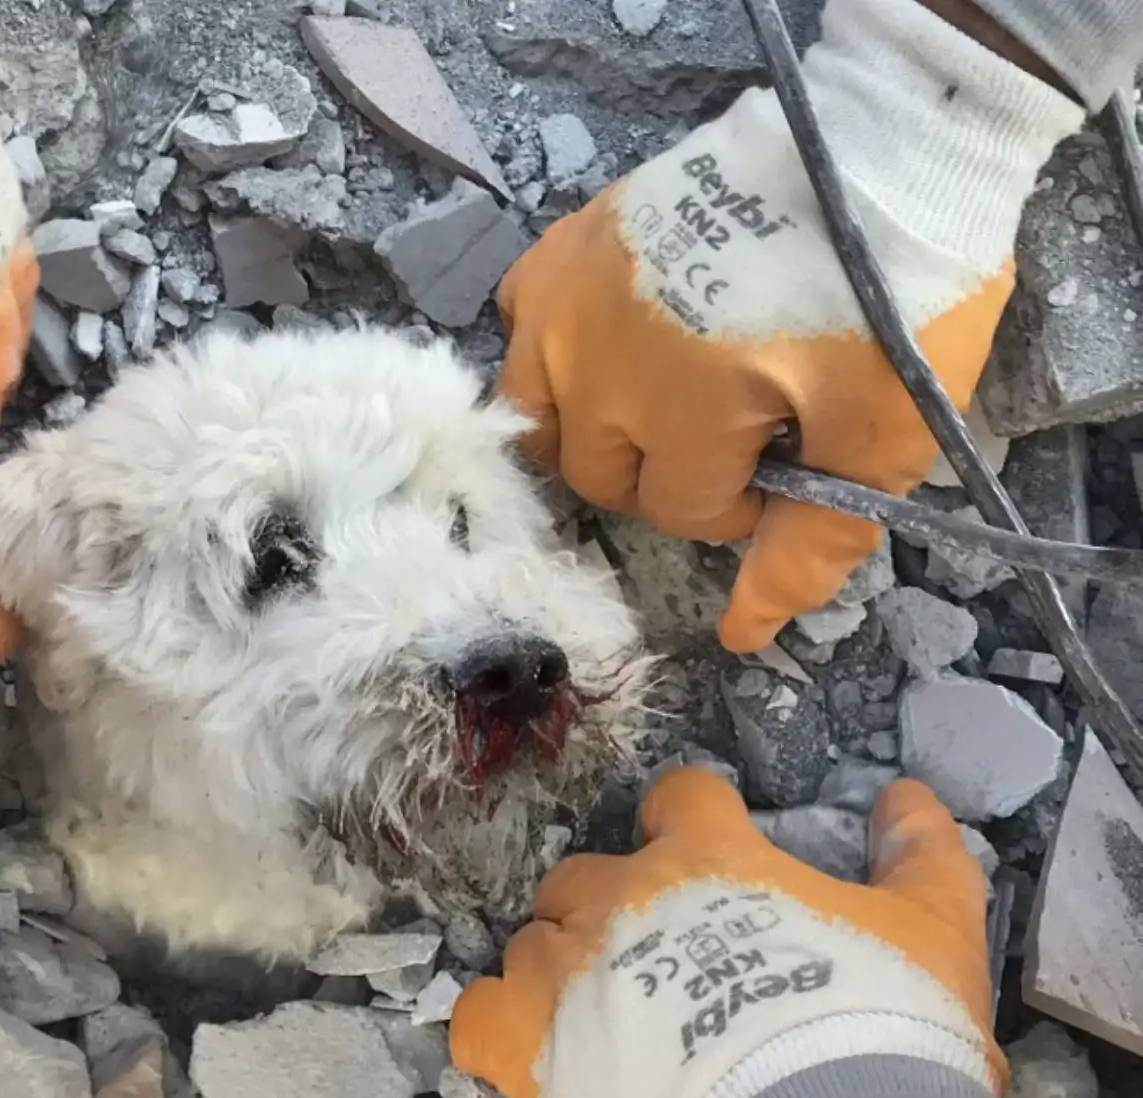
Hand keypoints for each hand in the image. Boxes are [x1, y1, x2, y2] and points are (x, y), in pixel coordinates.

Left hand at [449, 767, 997, 1097]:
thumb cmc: (877, 1028)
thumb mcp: (934, 928)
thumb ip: (920, 854)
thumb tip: (908, 794)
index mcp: (705, 857)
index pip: (678, 797)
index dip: (691, 819)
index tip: (706, 848)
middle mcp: (617, 897)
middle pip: (584, 874)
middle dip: (609, 905)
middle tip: (653, 958)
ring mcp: (561, 969)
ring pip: (529, 941)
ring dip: (558, 967)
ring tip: (599, 1019)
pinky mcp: (524, 1045)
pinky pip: (475, 1016)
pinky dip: (495, 1026)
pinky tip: (529, 1049)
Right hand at [494, 0, 1082, 650]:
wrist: (877, 146)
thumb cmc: (892, 296)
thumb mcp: (880, 434)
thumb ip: (811, 542)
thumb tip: (741, 638)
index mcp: (674, 411)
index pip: (680, 511)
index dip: (740, 504)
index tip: (789, 459)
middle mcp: (592, 362)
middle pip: (597, 472)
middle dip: (667, 472)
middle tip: (736, 429)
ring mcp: (565, 297)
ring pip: (533, 411)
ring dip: (589, 426)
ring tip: (657, 402)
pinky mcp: (561, 243)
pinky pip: (519, 321)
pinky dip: (553, 347)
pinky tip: (611, 339)